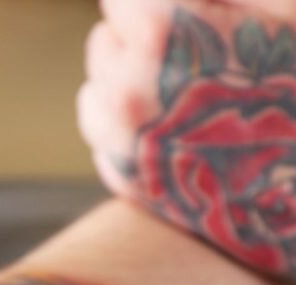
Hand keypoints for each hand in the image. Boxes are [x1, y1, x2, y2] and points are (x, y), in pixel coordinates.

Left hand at [79, 0, 295, 274]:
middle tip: (198, 59)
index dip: (157, 5)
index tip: (188, 16)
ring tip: (187, 95)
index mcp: (162, 36)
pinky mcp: (123, 177)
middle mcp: (127, 89)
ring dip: (127, 82)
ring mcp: (120, 139)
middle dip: (140, 42)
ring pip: (97, 85)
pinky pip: (102, 131)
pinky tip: (176, 127)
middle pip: (105, 40)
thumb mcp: (287, 15)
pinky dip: (125, 123)